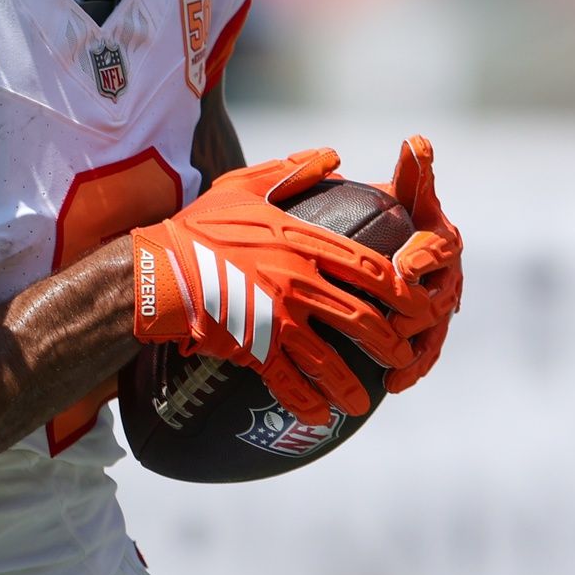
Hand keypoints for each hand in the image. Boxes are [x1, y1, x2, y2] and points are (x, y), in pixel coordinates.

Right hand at [132, 149, 426, 423]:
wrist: (155, 270)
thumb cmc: (197, 225)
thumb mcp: (244, 186)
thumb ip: (292, 170)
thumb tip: (334, 156)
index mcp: (301, 242)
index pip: (369, 268)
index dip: (402, 290)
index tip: (419, 304)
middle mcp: (297, 282)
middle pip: (363, 319)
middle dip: (390, 342)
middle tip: (403, 355)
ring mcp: (277, 319)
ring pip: (332, 361)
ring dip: (353, 386)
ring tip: (363, 402)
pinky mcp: (254, 349)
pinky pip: (291, 384)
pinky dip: (309, 404)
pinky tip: (321, 417)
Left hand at [373, 136, 462, 391]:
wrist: (392, 243)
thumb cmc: (392, 211)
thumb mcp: (403, 191)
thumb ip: (413, 174)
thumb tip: (418, 141)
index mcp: (442, 238)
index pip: (439, 247)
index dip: (424, 257)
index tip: (405, 266)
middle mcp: (448, 273)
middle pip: (439, 294)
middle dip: (416, 306)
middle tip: (393, 317)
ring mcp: (439, 306)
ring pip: (433, 330)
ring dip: (415, 346)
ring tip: (393, 362)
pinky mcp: (428, 333)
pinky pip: (425, 354)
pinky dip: (412, 369)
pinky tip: (392, 385)